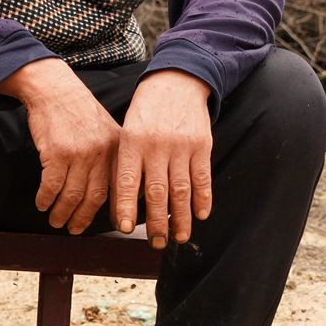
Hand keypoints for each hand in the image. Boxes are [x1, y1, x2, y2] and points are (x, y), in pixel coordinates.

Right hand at [0, 58, 118, 233]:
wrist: (54, 89)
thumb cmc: (77, 110)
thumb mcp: (105, 129)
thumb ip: (112, 157)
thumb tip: (115, 190)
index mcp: (117, 149)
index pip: (120, 188)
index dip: (116, 211)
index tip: (112, 226)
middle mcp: (102, 152)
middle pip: (95, 197)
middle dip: (83, 218)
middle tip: (74, 229)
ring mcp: (80, 153)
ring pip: (72, 195)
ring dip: (62, 212)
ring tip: (55, 220)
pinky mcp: (57, 152)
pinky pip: (51, 185)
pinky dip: (46, 198)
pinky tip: (42, 203)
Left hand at [113, 70, 213, 248]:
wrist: (177, 82)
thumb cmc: (147, 111)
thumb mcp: (128, 130)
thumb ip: (128, 162)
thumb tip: (126, 202)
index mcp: (132, 142)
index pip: (126, 181)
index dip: (125, 206)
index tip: (123, 228)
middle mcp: (156, 146)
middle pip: (156, 192)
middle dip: (156, 222)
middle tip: (156, 243)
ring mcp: (181, 146)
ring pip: (181, 190)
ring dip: (181, 217)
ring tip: (179, 238)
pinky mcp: (202, 145)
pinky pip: (202, 177)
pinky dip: (203, 198)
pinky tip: (201, 215)